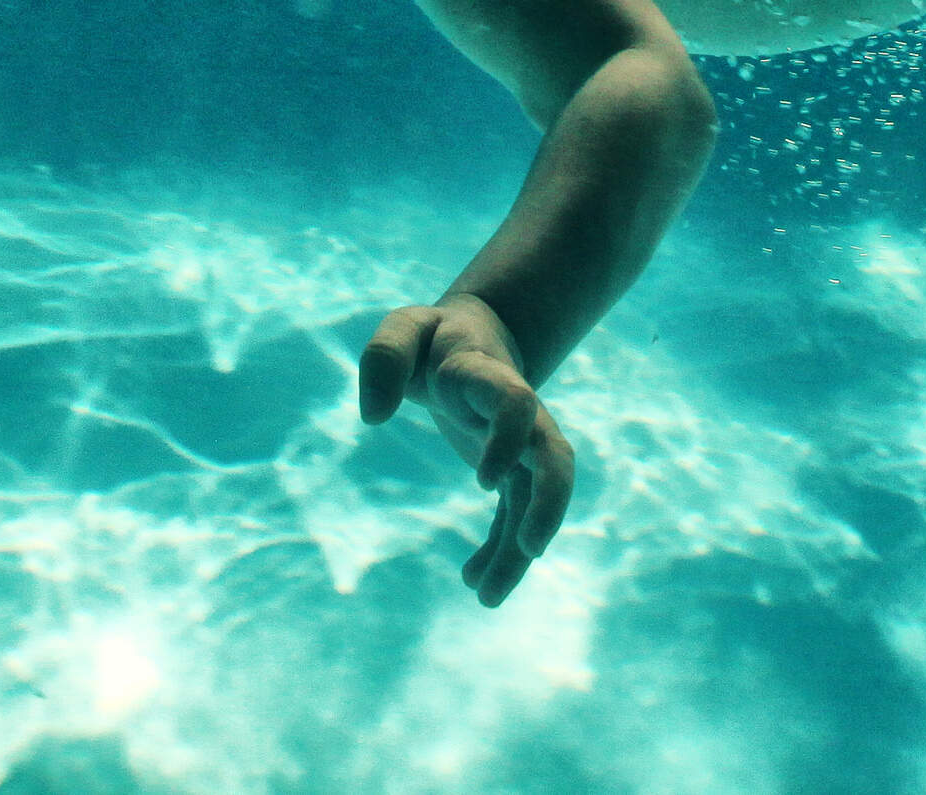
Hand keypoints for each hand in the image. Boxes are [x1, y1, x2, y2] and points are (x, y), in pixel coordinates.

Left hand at [358, 295, 572, 606]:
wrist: (472, 337)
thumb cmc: (431, 336)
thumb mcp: (403, 328)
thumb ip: (384, 357)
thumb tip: (371, 416)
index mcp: (487, 374)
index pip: (515, 402)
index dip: (508, 438)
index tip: (483, 482)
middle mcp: (518, 413)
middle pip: (553, 456)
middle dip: (549, 502)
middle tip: (531, 550)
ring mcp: (520, 444)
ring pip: (535, 498)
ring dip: (519, 547)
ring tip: (487, 598)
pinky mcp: (512, 471)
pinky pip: (516, 514)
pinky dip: (501, 549)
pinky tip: (474, 582)